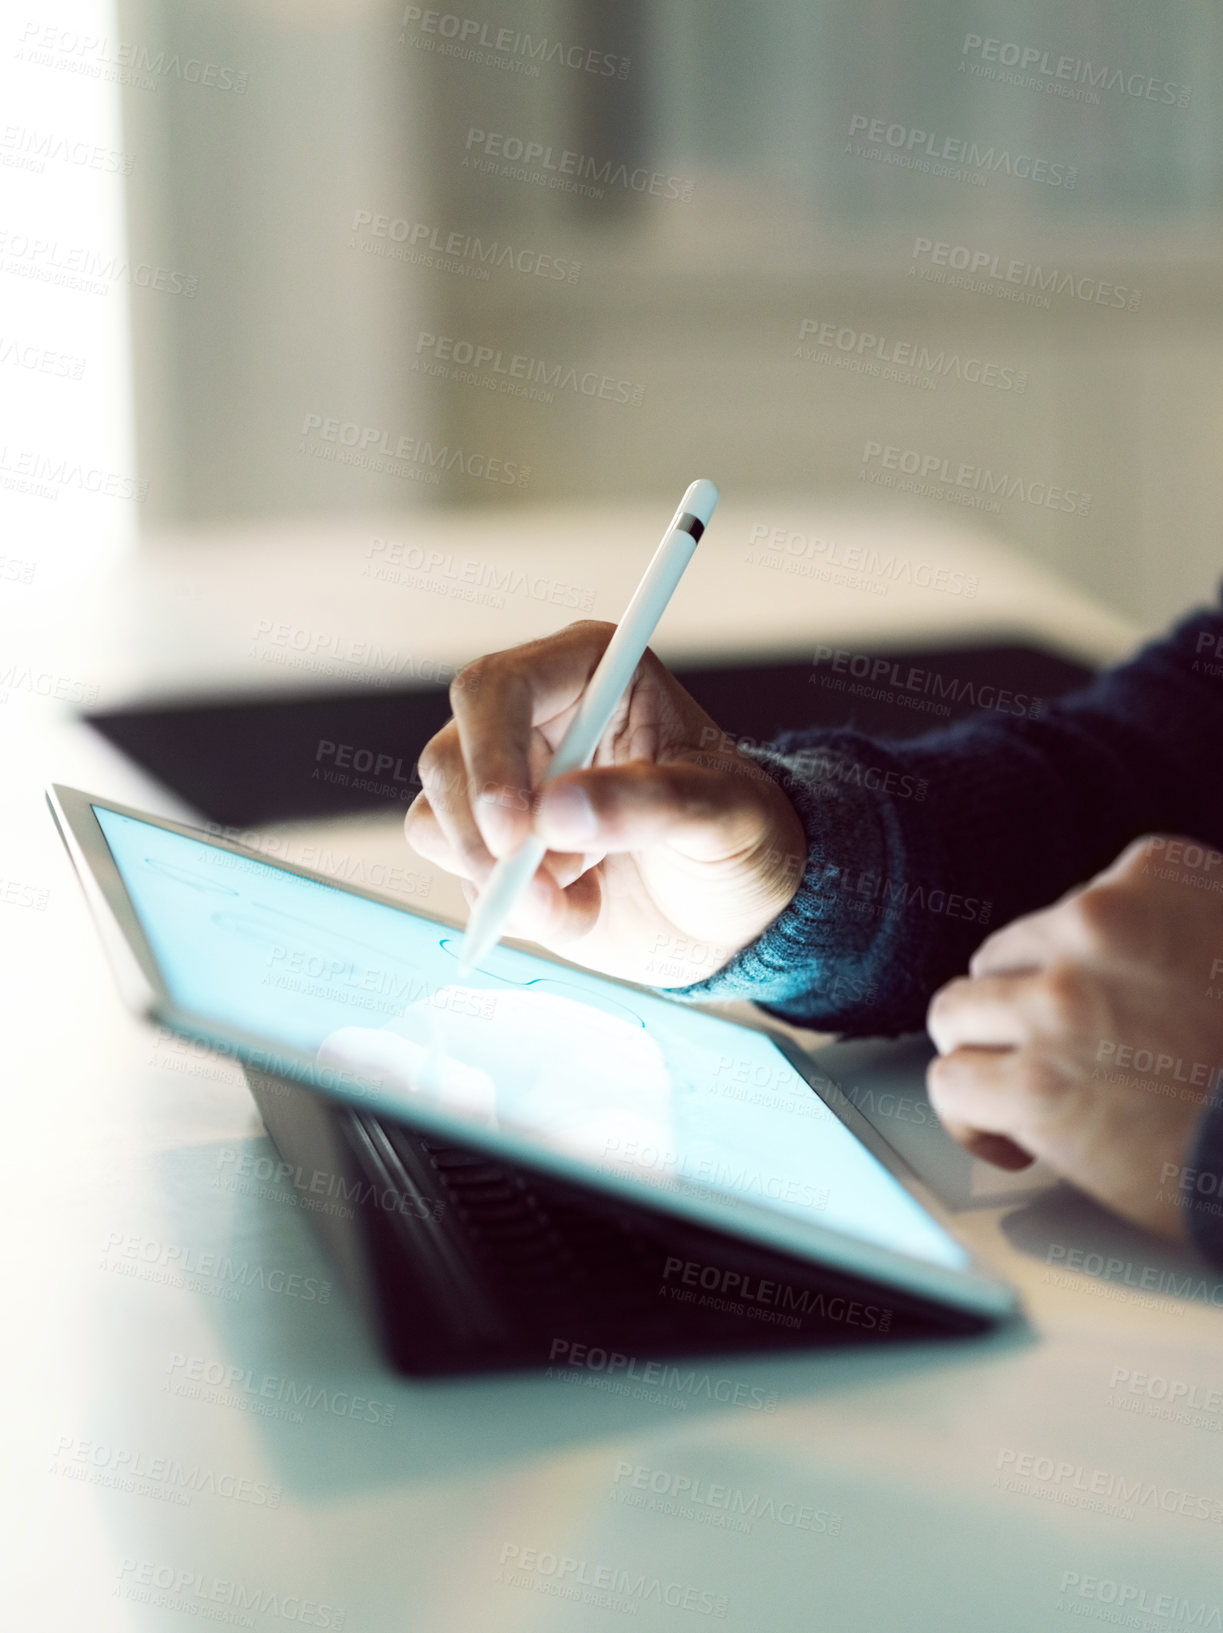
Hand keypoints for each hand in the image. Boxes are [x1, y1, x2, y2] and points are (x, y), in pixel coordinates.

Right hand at [404, 620, 805, 985]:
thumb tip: (557, 812)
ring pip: (436, 816)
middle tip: (540, 891)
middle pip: (449, 755)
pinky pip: (453, 869)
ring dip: (498, 878)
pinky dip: (504, 904)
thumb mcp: (724, 818)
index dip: (491, 755)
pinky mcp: (492, 839)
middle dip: (482, 834)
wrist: (732, 912)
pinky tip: (572, 906)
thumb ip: (651, 805)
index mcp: (591, 670)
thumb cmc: (739, 840)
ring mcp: (506, 779)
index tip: (517, 833)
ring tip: (579, 898)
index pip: (499, 687)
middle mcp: (534, 715)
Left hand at [925, 835, 1222, 1241]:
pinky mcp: (1037, 1086)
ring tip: (1028, 1096)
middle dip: (1024, 1015)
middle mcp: (1097, 922)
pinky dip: (970, 1119)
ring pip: (957, 1013)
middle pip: (1002, 961)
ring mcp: (1059, 1002)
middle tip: (1069, 1064)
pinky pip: (951, 1082)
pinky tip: (1013, 1142)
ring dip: (986, 1057)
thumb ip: (1170, 924)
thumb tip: (1116, 962)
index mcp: (1158, 874)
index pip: (1070, 911)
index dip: (1079, 974)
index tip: (1110, 1015)